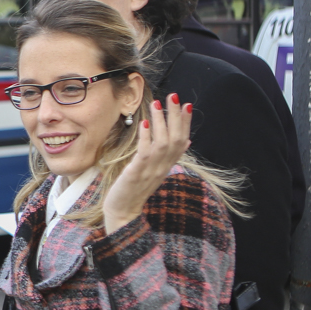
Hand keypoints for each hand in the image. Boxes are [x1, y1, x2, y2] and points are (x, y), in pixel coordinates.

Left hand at [102, 94, 192, 234]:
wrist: (124, 212)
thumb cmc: (137, 189)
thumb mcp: (156, 171)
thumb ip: (169, 156)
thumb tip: (186, 140)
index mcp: (168, 165)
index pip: (181, 140)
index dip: (185, 122)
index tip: (187, 104)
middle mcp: (163, 167)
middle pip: (175, 138)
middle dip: (175, 116)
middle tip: (174, 97)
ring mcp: (151, 170)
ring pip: (162, 143)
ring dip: (160, 122)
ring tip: (157, 104)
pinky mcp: (137, 174)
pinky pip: (144, 154)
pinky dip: (146, 138)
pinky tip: (145, 124)